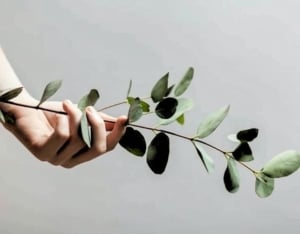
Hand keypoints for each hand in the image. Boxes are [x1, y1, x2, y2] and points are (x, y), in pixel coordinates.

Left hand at [0, 93, 126, 167]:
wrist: (27, 110)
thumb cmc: (55, 114)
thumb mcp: (82, 117)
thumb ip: (101, 121)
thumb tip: (124, 121)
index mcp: (83, 153)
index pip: (107, 148)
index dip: (117, 134)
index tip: (124, 118)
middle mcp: (72, 161)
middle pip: (97, 148)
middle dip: (98, 125)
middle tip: (90, 109)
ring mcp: (57, 159)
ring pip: (79, 139)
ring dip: (76, 117)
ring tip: (68, 105)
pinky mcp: (43, 153)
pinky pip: (63, 135)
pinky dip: (64, 118)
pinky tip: (59, 112)